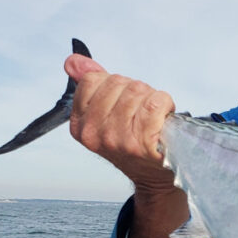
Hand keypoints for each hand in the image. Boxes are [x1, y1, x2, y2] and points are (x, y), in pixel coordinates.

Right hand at [64, 53, 186, 237]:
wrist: (154, 174)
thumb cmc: (132, 138)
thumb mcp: (106, 112)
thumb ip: (89, 84)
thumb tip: (72, 62)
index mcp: (80, 125)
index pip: (92, 80)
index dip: (114, 84)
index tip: (123, 101)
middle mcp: (95, 135)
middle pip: (117, 83)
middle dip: (135, 90)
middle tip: (142, 111)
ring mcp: (118, 141)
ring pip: (136, 91)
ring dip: (151, 97)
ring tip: (154, 116)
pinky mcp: (142, 144)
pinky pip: (154, 104)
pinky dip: (165, 103)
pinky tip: (164, 116)